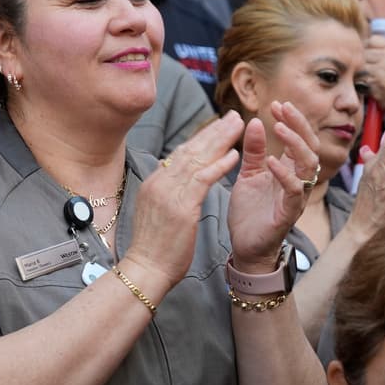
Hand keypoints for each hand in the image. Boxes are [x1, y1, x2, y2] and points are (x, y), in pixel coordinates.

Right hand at [122, 111, 241, 288]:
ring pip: (198, 159)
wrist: (145, 269)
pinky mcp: (182, 206)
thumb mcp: (156, 211)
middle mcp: (160, 182)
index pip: (181, 153)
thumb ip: (166, 191)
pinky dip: (220, 165)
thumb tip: (173, 176)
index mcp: (154, 182)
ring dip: (221, 140)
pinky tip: (235, 155)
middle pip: (191, 149)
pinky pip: (203, 179)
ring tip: (238, 125)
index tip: (218, 125)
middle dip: (214, 131)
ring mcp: (169, 193)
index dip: (202, 137)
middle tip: (233, 115)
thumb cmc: (153, 247)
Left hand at [228, 101, 320, 272]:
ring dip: (295, 144)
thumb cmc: (250, 212)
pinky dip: (284, 174)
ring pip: (308, 166)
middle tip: (283, 108)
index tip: (277, 104)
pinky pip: (295, 191)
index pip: (299, 139)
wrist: (244, 246)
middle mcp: (297, 181)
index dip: (292, 120)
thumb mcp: (248, 174)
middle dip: (299, 125)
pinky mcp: (288, 214)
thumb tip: (256, 121)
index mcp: (288, 170)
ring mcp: (295, 197)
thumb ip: (253, 150)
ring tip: (278, 128)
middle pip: (309, 147)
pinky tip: (271, 161)